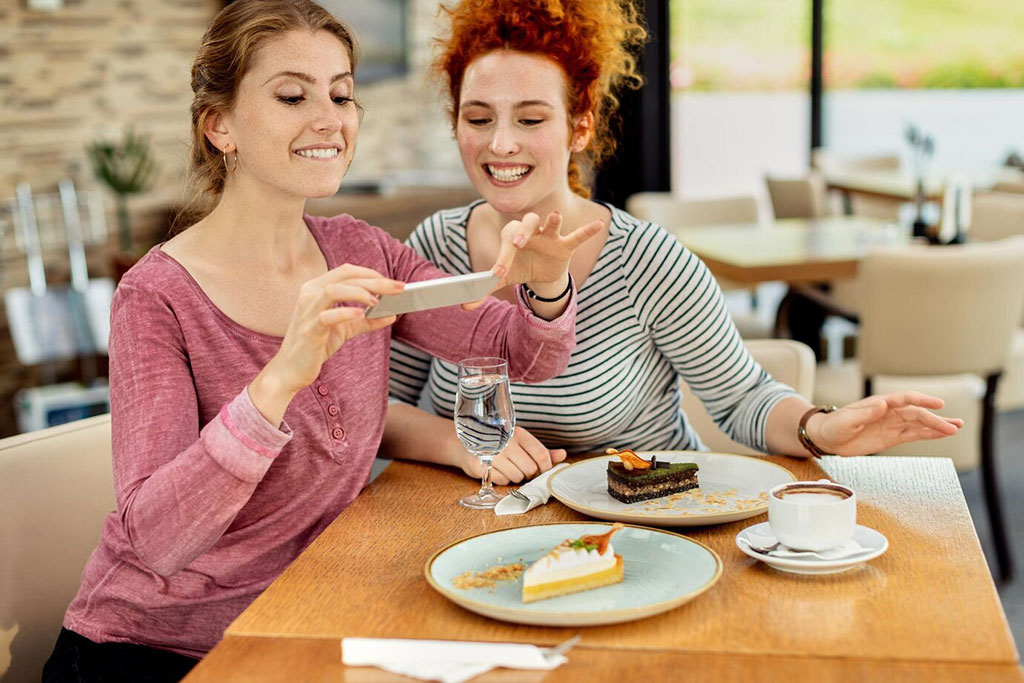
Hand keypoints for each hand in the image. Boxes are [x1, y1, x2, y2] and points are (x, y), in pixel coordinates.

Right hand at [265, 264, 404, 394]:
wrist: (291, 371)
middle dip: (375, 281)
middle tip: (399, 287)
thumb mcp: (345, 330)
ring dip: (360, 292)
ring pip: (334, 290)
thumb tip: (392, 314)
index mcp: (316, 288)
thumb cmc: (315, 346)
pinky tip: (361, 314)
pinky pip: (326, 316)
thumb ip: (366, 321)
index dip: (371, 273)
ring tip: (378, 301)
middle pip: (345, 277)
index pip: (346, 271)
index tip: (392, 282)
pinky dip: (345, 313)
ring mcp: (307, 311)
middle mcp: (309, 294)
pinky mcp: (308, 330)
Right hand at [459, 426, 566, 484]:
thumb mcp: (520, 443)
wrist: (464, 443)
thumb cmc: (499, 444)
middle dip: (529, 473)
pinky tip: (496, 470)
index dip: (545, 466)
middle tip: (521, 468)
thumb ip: (541, 450)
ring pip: (517, 477)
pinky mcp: (482, 466)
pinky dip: (502, 479)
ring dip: (515, 477)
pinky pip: (502, 481)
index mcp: (518, 433)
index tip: (542, 469)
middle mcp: (506, 442)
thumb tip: (563, 455)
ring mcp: (492, 454)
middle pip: (530, 469)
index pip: (541, 454)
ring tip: (507, 467)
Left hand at [490, 212, 601, 288]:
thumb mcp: (502, 280)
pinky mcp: (565, 245)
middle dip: (522, 232)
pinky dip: (588, 231)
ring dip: (553, 221)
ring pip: (551, 224)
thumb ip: (483, 290)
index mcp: (512, 236)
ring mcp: (549, 237)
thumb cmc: (519, 269)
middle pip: (527, 223)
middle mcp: (531, 232)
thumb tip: (464, 306)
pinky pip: (577, 236)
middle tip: (517, 244)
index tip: (498, 274)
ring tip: (555, 216)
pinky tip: (599, 224)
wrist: (539, 273)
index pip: (507, 242)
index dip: (502, 258)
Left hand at [809, 392, 963, 455]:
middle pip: (917, 413)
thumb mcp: (846, 421)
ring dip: (937, 426)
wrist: (827, 437)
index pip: (905, 399)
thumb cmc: (834, 425)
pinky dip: (928, 435)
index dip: (922, 400)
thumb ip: (864, 414)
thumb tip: (882, 405)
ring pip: (919, 424)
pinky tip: (942, 435)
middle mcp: (889, 412)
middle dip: (936, 419)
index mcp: (879, 404)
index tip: (938, 404)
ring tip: (957, 427)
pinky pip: (913, 435)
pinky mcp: (892, 437)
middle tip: (954, 426)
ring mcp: (892, 424)